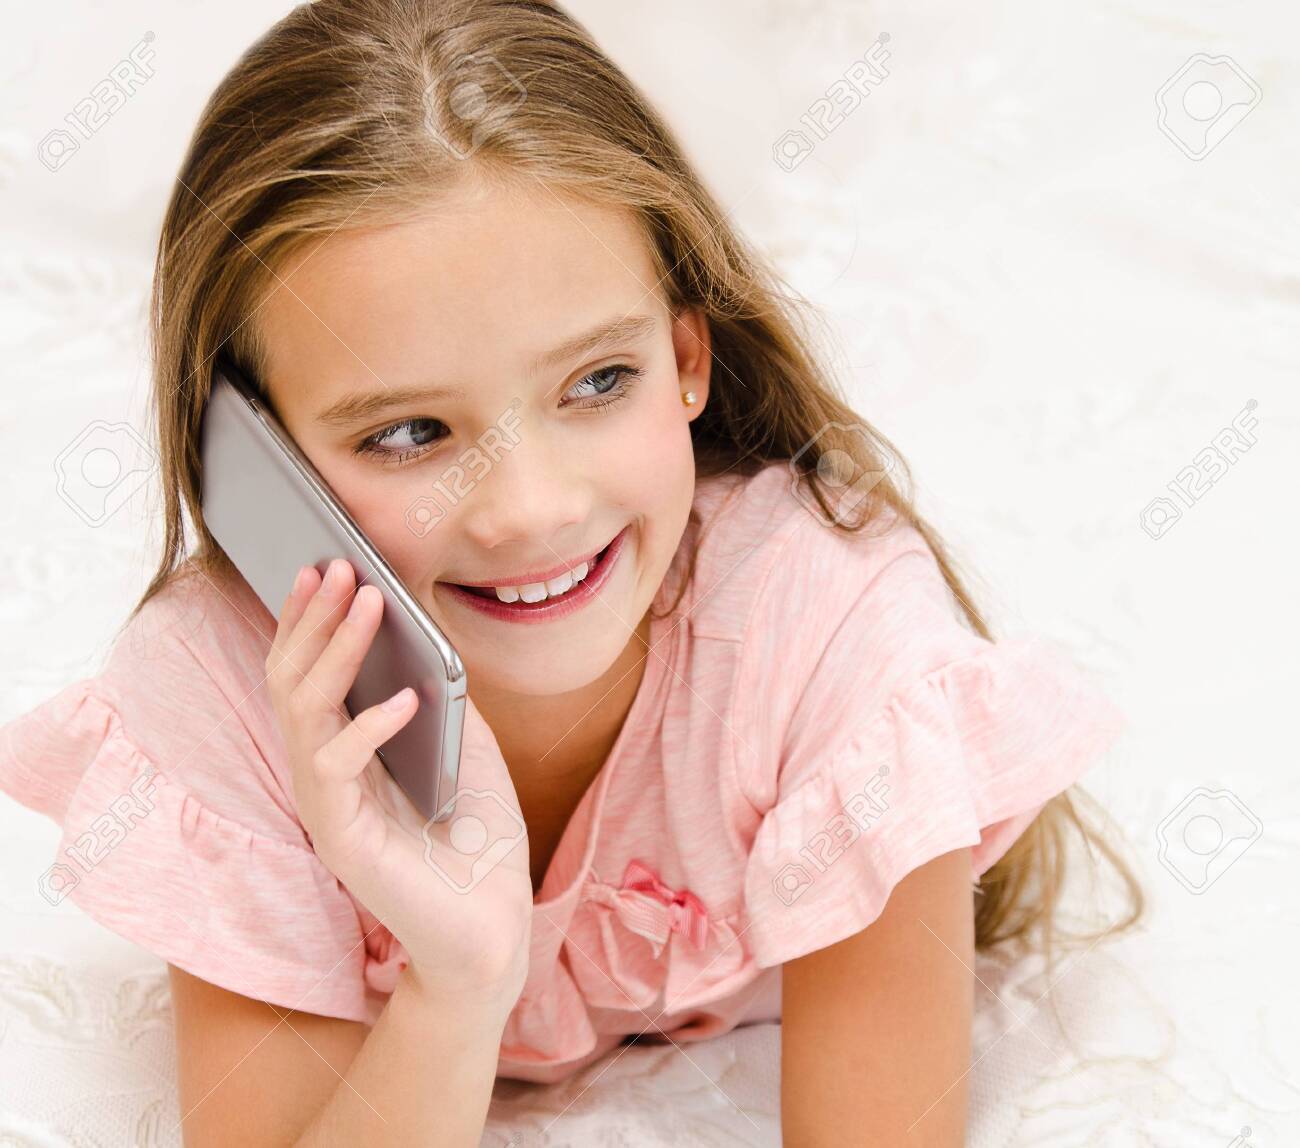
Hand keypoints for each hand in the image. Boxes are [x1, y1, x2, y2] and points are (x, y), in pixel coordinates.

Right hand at [265, 558, 532, 1008]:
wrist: (494, 922)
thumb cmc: (479, 834)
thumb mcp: (463, 742)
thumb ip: (437, 691)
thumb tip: (423, 629)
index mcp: (347, 749)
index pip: (310, 673)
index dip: (312, 619)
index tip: (327, 565)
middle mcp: (324, 773)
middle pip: (293, 683)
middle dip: (313, 619)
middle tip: (335, 566)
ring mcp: (327, 806)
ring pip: (305, 714)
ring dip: (334, 651)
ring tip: (367, 601)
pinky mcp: (342, 839)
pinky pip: (337, 770)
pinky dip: (371, 727)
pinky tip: (407, 698)